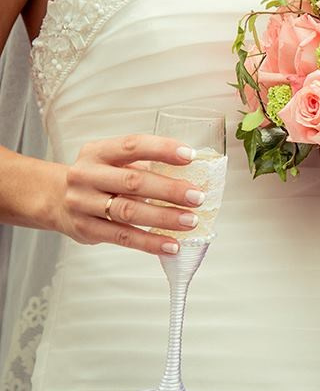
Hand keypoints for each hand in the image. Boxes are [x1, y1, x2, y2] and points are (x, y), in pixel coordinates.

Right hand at [52, 135, 204, 254]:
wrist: (53, 198)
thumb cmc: (97, 178)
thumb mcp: (112, 162)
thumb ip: (143, 165)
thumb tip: (189, 176)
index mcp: (98, 152)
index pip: (132, 145)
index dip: (162, 149)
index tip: (190, 156)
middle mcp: (87, 175)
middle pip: (133, 182)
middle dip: (169, 190)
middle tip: (196, 196)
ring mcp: (83, 203)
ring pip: (128, 211)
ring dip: (164, 217)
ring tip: (190, 221)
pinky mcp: (86, 229)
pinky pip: (122, 237)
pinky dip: (150, 242)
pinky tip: (171, 244)